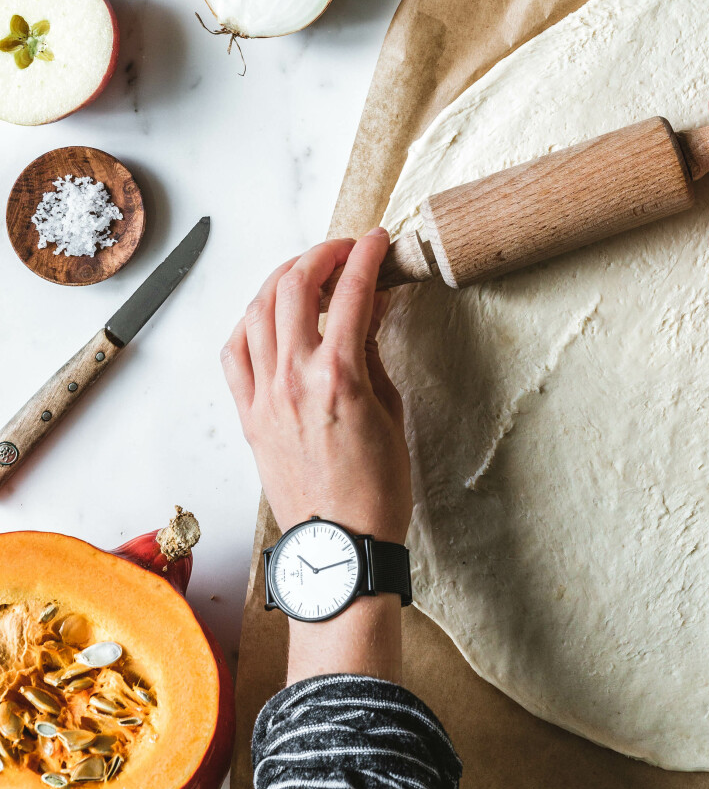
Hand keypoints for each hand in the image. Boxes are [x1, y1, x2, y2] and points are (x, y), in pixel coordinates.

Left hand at [222, 229, 411, 682]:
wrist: (339, 549)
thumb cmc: (376, 491)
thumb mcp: (392, 415)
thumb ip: (375, 356)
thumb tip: (369, 313)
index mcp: (339, 377)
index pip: (352, 293)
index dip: (368, 256)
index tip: (379, 239)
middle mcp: (293, 378)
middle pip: (295, 287)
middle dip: (321, 254)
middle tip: (345, 250)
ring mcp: (264, 395)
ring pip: (258, 310)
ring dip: (284, 278)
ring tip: (308, 271)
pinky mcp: (248, 415)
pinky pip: (235, 352)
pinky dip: (250, 321)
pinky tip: (268, 315)